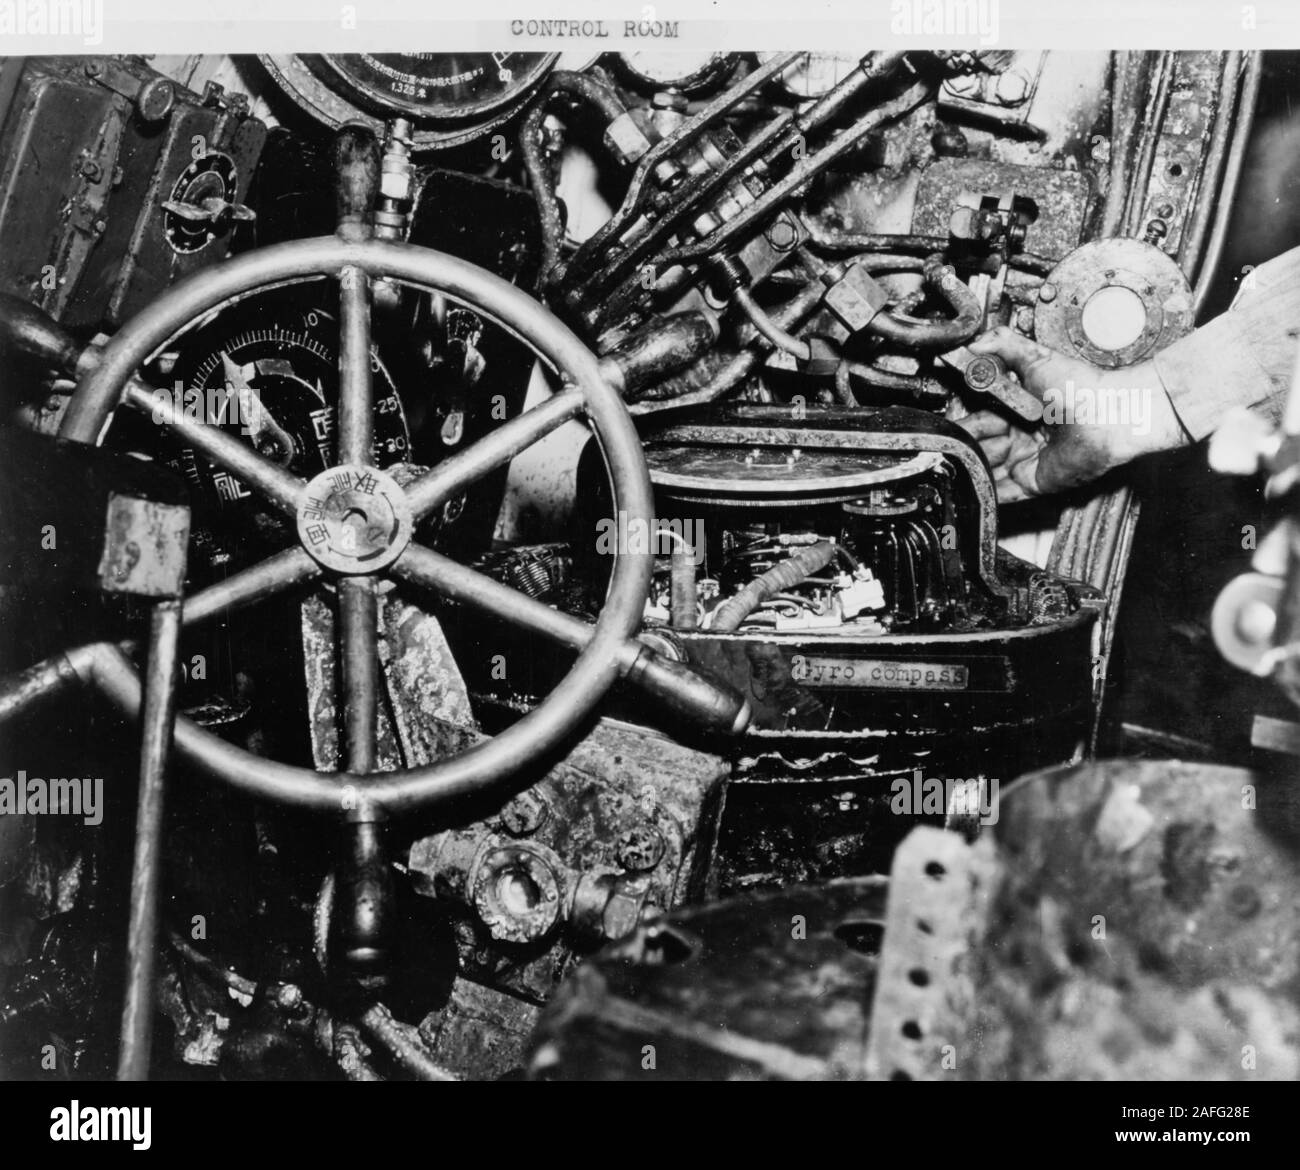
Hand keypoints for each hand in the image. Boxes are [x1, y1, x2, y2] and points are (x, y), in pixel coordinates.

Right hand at [954, 326, 1187, 501]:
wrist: (1108, 414)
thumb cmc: (1083, 387)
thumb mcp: (1036, 358)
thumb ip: (1004, 344)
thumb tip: (974, 342)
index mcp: (1021, 411)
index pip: (982, 420)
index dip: (968, 422)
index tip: (952, 422)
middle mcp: (1024, 437)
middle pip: (983, 447)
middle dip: (967, 445)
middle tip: (954, 442)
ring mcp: (1029, 461)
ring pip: (989, 470)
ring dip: (974, 467)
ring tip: (960, 461)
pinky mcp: (1035, 482)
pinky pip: (1006, 494)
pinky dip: (987, 492)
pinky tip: (971, 485)